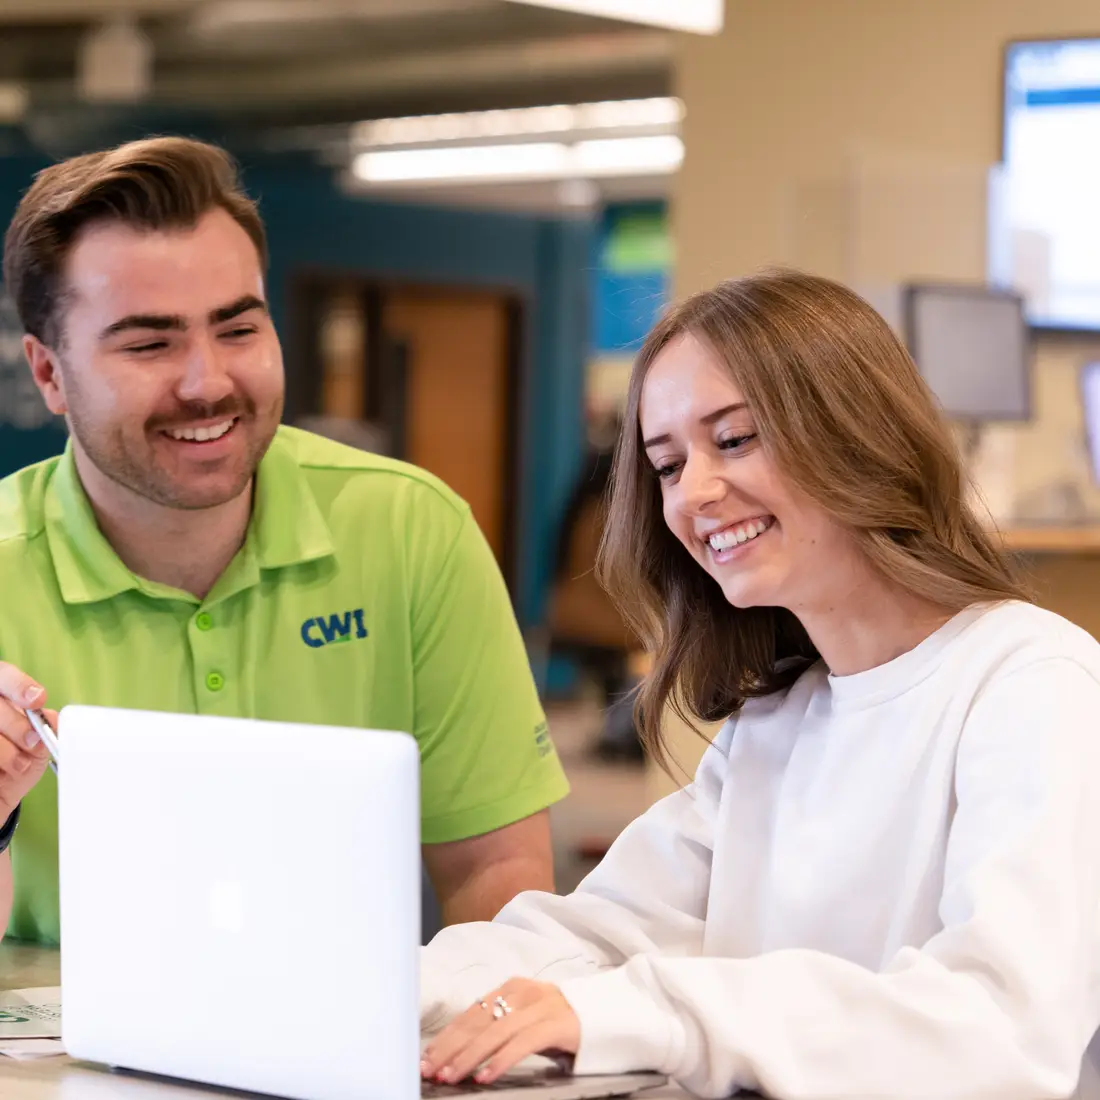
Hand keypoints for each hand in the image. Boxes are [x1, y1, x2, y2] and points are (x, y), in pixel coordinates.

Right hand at [0, 662, 54, 821]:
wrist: (0, 795)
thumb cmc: (18, 764)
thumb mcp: (37, 747)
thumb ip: (44, 727)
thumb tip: (51, 719)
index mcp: (2, 697)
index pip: (3, 676)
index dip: (19, 685)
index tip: (37, 699)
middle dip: (16, 724)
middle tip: (31, 742)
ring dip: (5, 750)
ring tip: (17, 765)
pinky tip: (0, 773)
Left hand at [420, 978, 579, 1086]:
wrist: (610, 1015)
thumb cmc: (562, 1023)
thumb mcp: (527, 1019)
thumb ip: (500, 1027)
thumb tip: (459, 1051)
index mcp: (511, 988)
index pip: (470, 1013)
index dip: (446, 1036)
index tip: (425, 1057)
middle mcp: (523, 992)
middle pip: (478, 1021)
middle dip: (450, 1048)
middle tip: (429, 1070)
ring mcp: (541, 1005)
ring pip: (496, 1031)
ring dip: (468, 1056)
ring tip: (450, 1077)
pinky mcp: (559, 1023)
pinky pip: (523, 1042)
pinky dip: (501, 1060)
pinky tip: (485, 1076)